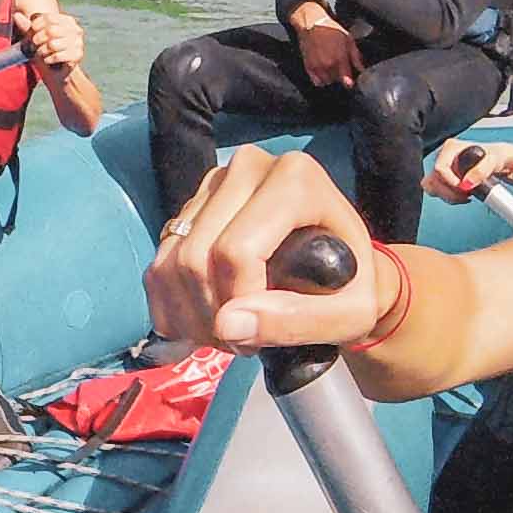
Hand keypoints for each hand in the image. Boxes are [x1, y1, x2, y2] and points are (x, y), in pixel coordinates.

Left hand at [13, 3, 85, 75]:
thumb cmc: (46, 52)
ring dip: (41, 52)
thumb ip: (27, 27)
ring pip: (52, 44)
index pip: (48, 17)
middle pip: (50, 30)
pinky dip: (48, 60)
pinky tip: (48, 61)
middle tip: (34, 47)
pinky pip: (56, 56)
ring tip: (41, 54)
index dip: (35, 26)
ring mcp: (78, 43)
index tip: (31, 35)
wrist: (58, 74)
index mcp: (67, 21)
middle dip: (37, 40)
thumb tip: (16, 15)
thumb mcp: (35, 38)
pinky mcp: (77, 55)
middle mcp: (75, 30)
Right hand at [146, 146, 383, 356]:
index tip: (260, 338)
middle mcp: (247, 167)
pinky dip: (169, 304)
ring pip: (171, 260)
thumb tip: (228, 326)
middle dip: (209, 316)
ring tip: (224, 337)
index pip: (237, 250)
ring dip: (188, 315)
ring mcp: (213, 183)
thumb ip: (299, 320)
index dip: (239, 303)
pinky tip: (199, 324)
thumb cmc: (353, 288)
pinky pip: (159, 261)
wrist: (341, 271)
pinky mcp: (190, 205)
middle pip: (197, 255)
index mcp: (295, 179)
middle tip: (240, 345)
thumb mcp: (350, 314)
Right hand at [293, 18, 364, 91]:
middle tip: (340, 68)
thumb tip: (361, 69)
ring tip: (331, 69)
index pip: (347, 81)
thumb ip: (356, 57)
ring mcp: (317, 66)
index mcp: (340, 59)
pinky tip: (323, 72)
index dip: (350, 82)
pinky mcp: (308, 66)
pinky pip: (316, 81)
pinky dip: (320, 79)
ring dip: (330, 78)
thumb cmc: (331, 30)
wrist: (313, 24)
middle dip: (340, 77)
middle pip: (337, 81)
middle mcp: (328, 65)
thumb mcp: (349, 40)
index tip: (350, 81)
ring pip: (327, 82)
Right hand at [426, 137, 512, 201]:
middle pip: (433, 180)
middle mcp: (444, 157)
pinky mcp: (447, 179)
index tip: (465, 188)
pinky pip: (438, 191)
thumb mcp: (494, 159)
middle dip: (449, 192)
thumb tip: (466, 183)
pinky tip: (464, 195)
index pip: (440, 169)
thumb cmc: (500, 156)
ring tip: (466, 195)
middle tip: (466, 194)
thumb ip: (481, 170)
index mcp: (451, 148)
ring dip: (448, 196)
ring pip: (432, 187)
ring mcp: (445, 169)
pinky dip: (450, 197)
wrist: (507, 163)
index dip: (451, 182)